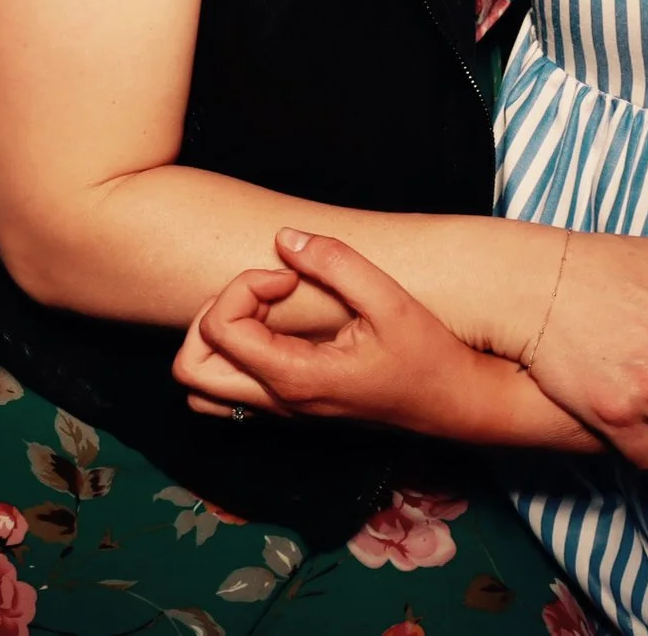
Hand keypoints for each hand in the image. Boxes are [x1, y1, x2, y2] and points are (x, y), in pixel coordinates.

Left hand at [172, 232, 598, 449]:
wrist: (456, 404)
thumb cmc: (429, 355)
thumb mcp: (390, 300)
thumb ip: (335, 262)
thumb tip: (284, 237)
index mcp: (296, 378)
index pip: (219, 329)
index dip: (243, 287)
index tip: (290, 275)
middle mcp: (280, 402)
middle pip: (191, 368)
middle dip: (213, 312)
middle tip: (265, 289)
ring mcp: (283, 410)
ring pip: (203, 386)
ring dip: (219, 335)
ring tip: (266, 306)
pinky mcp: (293, 405)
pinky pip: (231, 388)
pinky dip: (236, 352)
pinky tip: (279, 324)